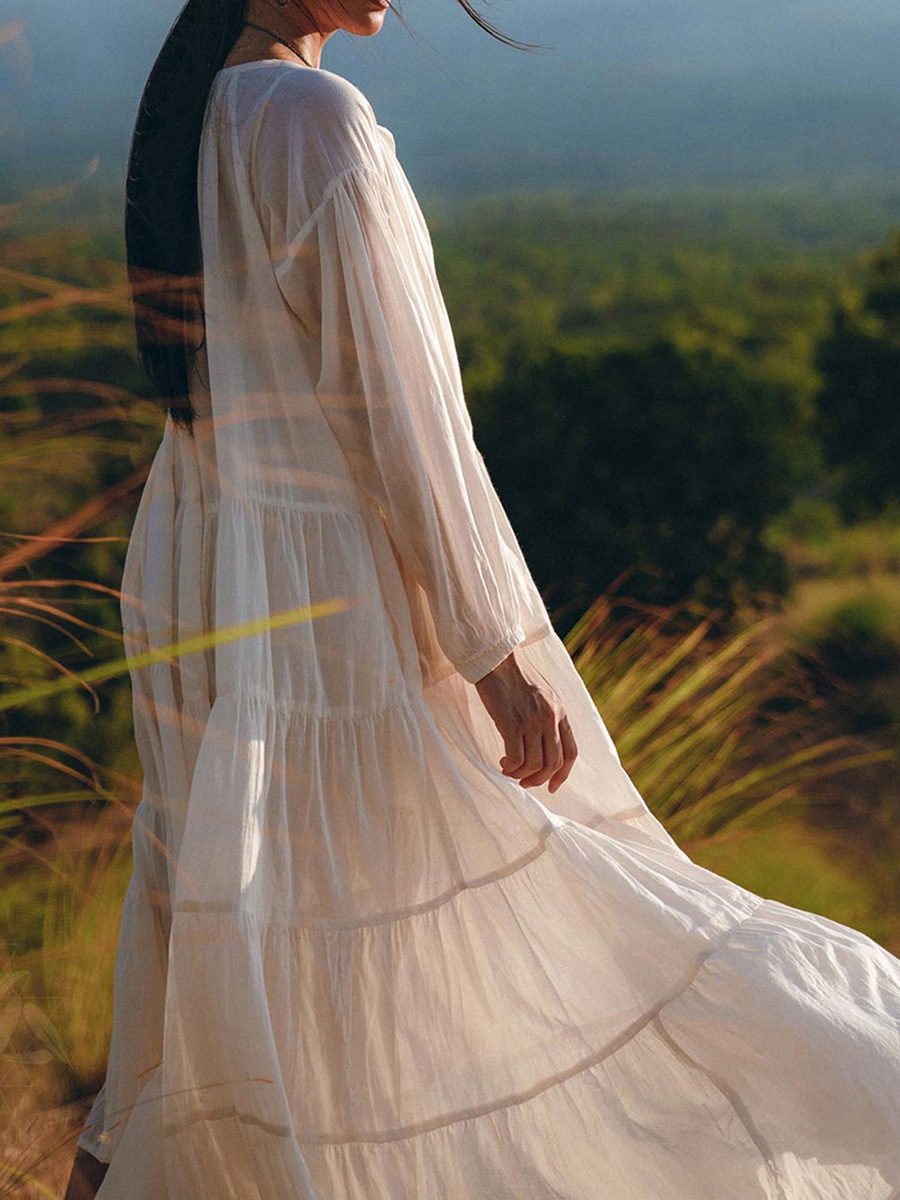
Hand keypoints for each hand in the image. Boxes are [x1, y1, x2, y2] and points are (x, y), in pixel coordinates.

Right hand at [474, 650, 577, 793]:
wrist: (497, 661)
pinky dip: (510, 767)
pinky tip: (502, 763)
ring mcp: (532, 721)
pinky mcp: (512, 723)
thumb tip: (545, 745)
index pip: (571, 753)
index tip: (551, 786)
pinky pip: (516, 758)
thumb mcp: (543, 696)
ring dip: (521, 774)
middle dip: (538, 779)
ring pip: (535, 764)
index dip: (562, 775)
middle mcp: (550, 719)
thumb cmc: (515, 678)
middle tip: (524, 781)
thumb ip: (549, 717)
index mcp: (561, 713)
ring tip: (508, 770)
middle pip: (553, 763)